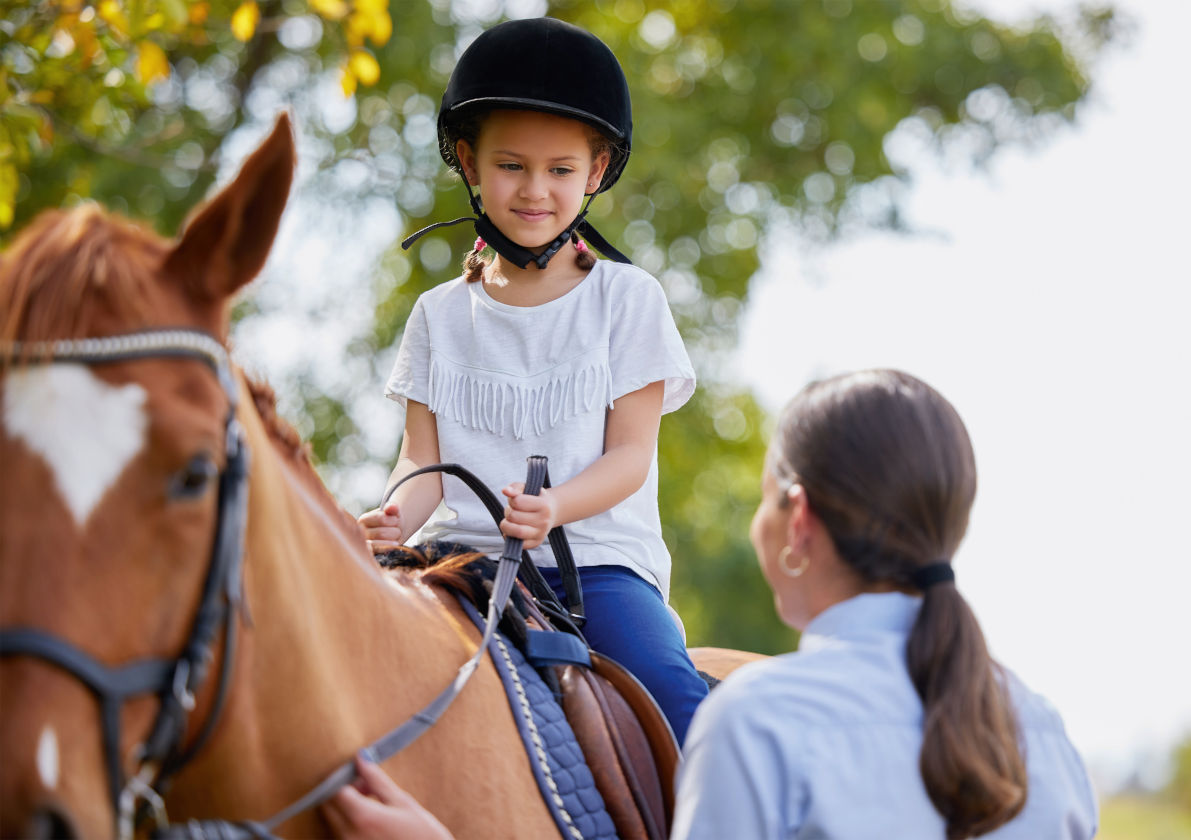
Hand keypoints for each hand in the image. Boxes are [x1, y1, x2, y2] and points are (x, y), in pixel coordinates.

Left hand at [322, 755, 453, 839]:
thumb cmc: (422, 833)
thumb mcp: (402, 802)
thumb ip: (377, 780)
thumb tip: (361, 757)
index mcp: (362, 816)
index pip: (335, 790)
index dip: (345, 778)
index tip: (360, 774)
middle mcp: (349, 834)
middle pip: (328, 806)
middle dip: (342, 791)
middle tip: (365, 787)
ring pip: (333, 820)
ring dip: (345, 807)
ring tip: (372, 804)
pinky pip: (339, 833)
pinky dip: (349, 821)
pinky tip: (370, 820)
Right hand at [357, 502, 404, 554]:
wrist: (395, 535)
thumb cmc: (392, 522)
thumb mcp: (393, 513)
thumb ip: (392, 508)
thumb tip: (392, 507)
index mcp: (364, 520)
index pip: (381, 518)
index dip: (393, 520)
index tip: (396, 520)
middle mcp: (361, 533)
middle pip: (382, 533)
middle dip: (395, 531)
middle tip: (396, 531)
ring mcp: (364, 545)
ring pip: (380, 545)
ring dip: (393, 541)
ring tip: (395, 539)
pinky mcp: (370, 555)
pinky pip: (377, 553)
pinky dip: (387, 549)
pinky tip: (394, 546)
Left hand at [500, 483, 557, 549]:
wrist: (552, 511)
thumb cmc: (536, 498)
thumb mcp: (528, 489)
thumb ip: (515, 487)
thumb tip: (505, 491)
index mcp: (544, 505)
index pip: (517, 502)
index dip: (512, 500)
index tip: (515, 500)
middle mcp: (544, 521)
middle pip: (513, 516)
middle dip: (508, 512)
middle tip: (513, 510)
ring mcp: (541, 534)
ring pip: (515, 532)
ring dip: (506, 525)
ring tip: (510, 521)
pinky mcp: (536, 543)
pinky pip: (517, 543)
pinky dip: (510, 536)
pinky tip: (513, 529)